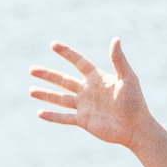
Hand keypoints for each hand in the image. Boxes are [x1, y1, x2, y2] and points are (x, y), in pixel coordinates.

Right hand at [31, 39, 150, 146]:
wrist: (136, 127)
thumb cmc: (135, 102)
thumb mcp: (128, 78)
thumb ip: (118, 60)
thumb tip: (116, 38)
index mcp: (97, 78)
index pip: (78, 62)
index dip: (66, 53)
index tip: (53, 44)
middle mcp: (88, 91)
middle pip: (63, 80)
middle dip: (47, 75)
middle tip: (31, 69)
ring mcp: (84, 106)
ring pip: (60, 99)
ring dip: (45, 95)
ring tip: (30, 91)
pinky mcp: (83, 121)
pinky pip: (64, 118)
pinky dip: (52, 116)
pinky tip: (39, 113)